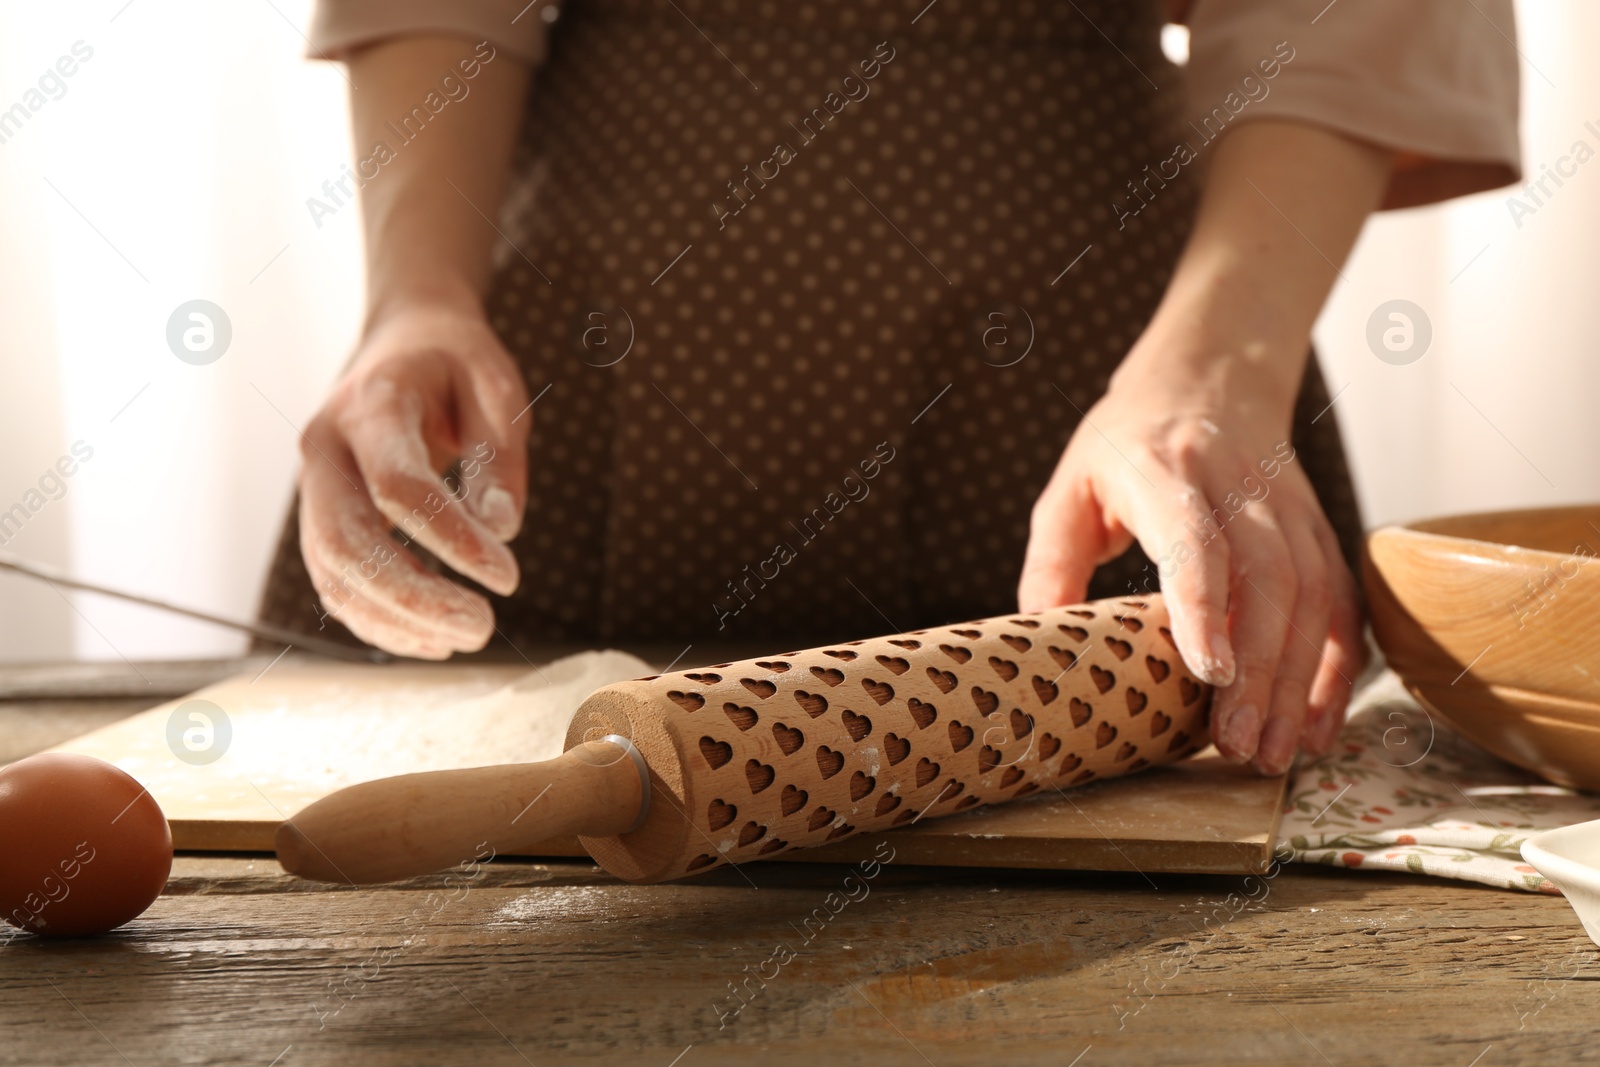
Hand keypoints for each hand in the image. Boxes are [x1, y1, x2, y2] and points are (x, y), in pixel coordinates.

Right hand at [297, 301, 528, 658]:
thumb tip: (502, 530)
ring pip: (333, 572)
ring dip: (396, 619)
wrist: (403, 339)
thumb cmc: (456, 363)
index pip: (397, 485)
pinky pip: (335, 582)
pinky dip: (378, 619)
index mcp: (370, 405)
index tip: (508, 577)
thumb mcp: (495, 386)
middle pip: (348, 541)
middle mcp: (325, 448)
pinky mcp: (321, 517)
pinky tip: (433, 639)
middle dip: (414, 596)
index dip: (450, 539)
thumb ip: (500, 455)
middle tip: (482, 628)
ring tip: (466, 638)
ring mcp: (313, 486)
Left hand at [1016, 354, 1362, 774]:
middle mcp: (1240, 486)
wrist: (1210, 374)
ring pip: (1311, 595)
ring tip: (1271, 753)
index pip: (1195, 540)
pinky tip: (1315, 725)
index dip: (1205, 606)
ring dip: (1298, 681)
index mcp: (1166, 470)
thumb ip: (1052, 564)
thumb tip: (1040, 645)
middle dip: (1260, 669)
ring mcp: (1290, 506)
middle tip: (1237, 745)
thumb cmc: (1126, 442)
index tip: (1209, 671)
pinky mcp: (1318, 528)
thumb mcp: (1071, 487)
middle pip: (1268, 578)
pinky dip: (1335, 667)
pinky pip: (1339, 601)